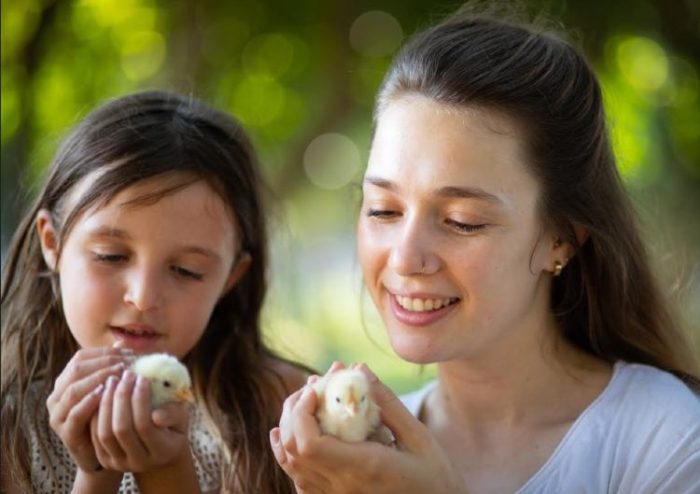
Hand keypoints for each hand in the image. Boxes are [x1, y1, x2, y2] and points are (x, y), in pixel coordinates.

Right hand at [46, 346, 131, 472]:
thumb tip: (123, 343)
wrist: (104, 453)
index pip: (81, 357)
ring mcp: (58, 414)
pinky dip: (90, 401)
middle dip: (104, 363)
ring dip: (99, 378)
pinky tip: (106, 394)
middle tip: (128, 363)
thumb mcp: (110, 389)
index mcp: (66, 381)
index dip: (105, 352)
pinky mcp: (65, 432)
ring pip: (74, 389)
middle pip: (77, 370)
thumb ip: (113, 367)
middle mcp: (57, 396)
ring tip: (120, 374)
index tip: (129, 353)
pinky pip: (75, 414)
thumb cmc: (108, 416)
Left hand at [90, 370, 190, 472]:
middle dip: (121, 398)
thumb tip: (156, 415)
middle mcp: (139, 462)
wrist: (160, 451)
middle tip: (126, 375)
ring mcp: (120, 463)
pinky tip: (102, 394)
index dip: (141, 400)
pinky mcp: (105, 460)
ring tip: (113, 381)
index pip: (145, 425)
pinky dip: (96, 413)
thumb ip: (173, 414)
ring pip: (105, 434)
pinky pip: (94, 436)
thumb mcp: (181, 418)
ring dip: (106, 403)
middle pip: (122, 429)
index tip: (142, 377)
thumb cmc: (173, 426)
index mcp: (163, 451)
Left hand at [270, 364, 465, 493]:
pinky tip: (283, 436)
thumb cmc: (434, 477)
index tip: (316, 389)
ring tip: (302, 403)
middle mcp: (342, 487)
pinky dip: (286, 455)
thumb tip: (361, 369)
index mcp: (363, 467)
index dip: (302, 412)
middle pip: (294, 449)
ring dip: (287, 429)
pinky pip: (298, 481)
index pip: (310, 443)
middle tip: (311, 388)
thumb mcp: (418, 436)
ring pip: (291, 465)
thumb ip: (387, 403)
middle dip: (293, 411)